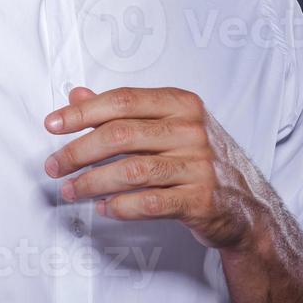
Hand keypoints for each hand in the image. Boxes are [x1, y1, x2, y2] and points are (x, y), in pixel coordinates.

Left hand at [43, 86, 272, 251]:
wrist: (250, 207)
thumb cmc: (199, 159)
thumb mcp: (167, 125)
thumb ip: (123, 110)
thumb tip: (76, 95)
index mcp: (181, 104)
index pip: (121, 101)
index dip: (81, 112)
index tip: (52, 125)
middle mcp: (192, 131)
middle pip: (120, 135)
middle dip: (78, 151)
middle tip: (53, 166)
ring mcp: (200, 166)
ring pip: (131, 170)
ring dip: (91, 182)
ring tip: (70, 190)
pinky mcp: (203, 201)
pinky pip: (150, 203)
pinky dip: (120, 206)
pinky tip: (103, 208)